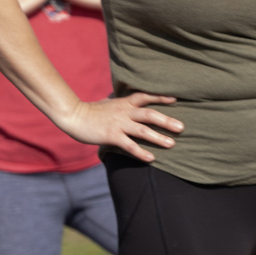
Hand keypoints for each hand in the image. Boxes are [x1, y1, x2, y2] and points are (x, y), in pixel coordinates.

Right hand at [53, 92, 181, 160]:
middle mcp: (124, 112)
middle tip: (181, 127)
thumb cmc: (90, 111)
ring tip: (171, 144)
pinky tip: (151, 158)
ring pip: (142, 130)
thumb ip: (118, 103)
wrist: (74, 116)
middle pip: (149, 114)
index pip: (145, 96)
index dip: (160, 97)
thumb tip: (123, 100)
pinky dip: (141, 152)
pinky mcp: (111, 136)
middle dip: (166, 120)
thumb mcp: (107, 103)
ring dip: (158, 137)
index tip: (175, 99)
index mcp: (124, 103)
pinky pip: (129, 145)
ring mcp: (118, 124)